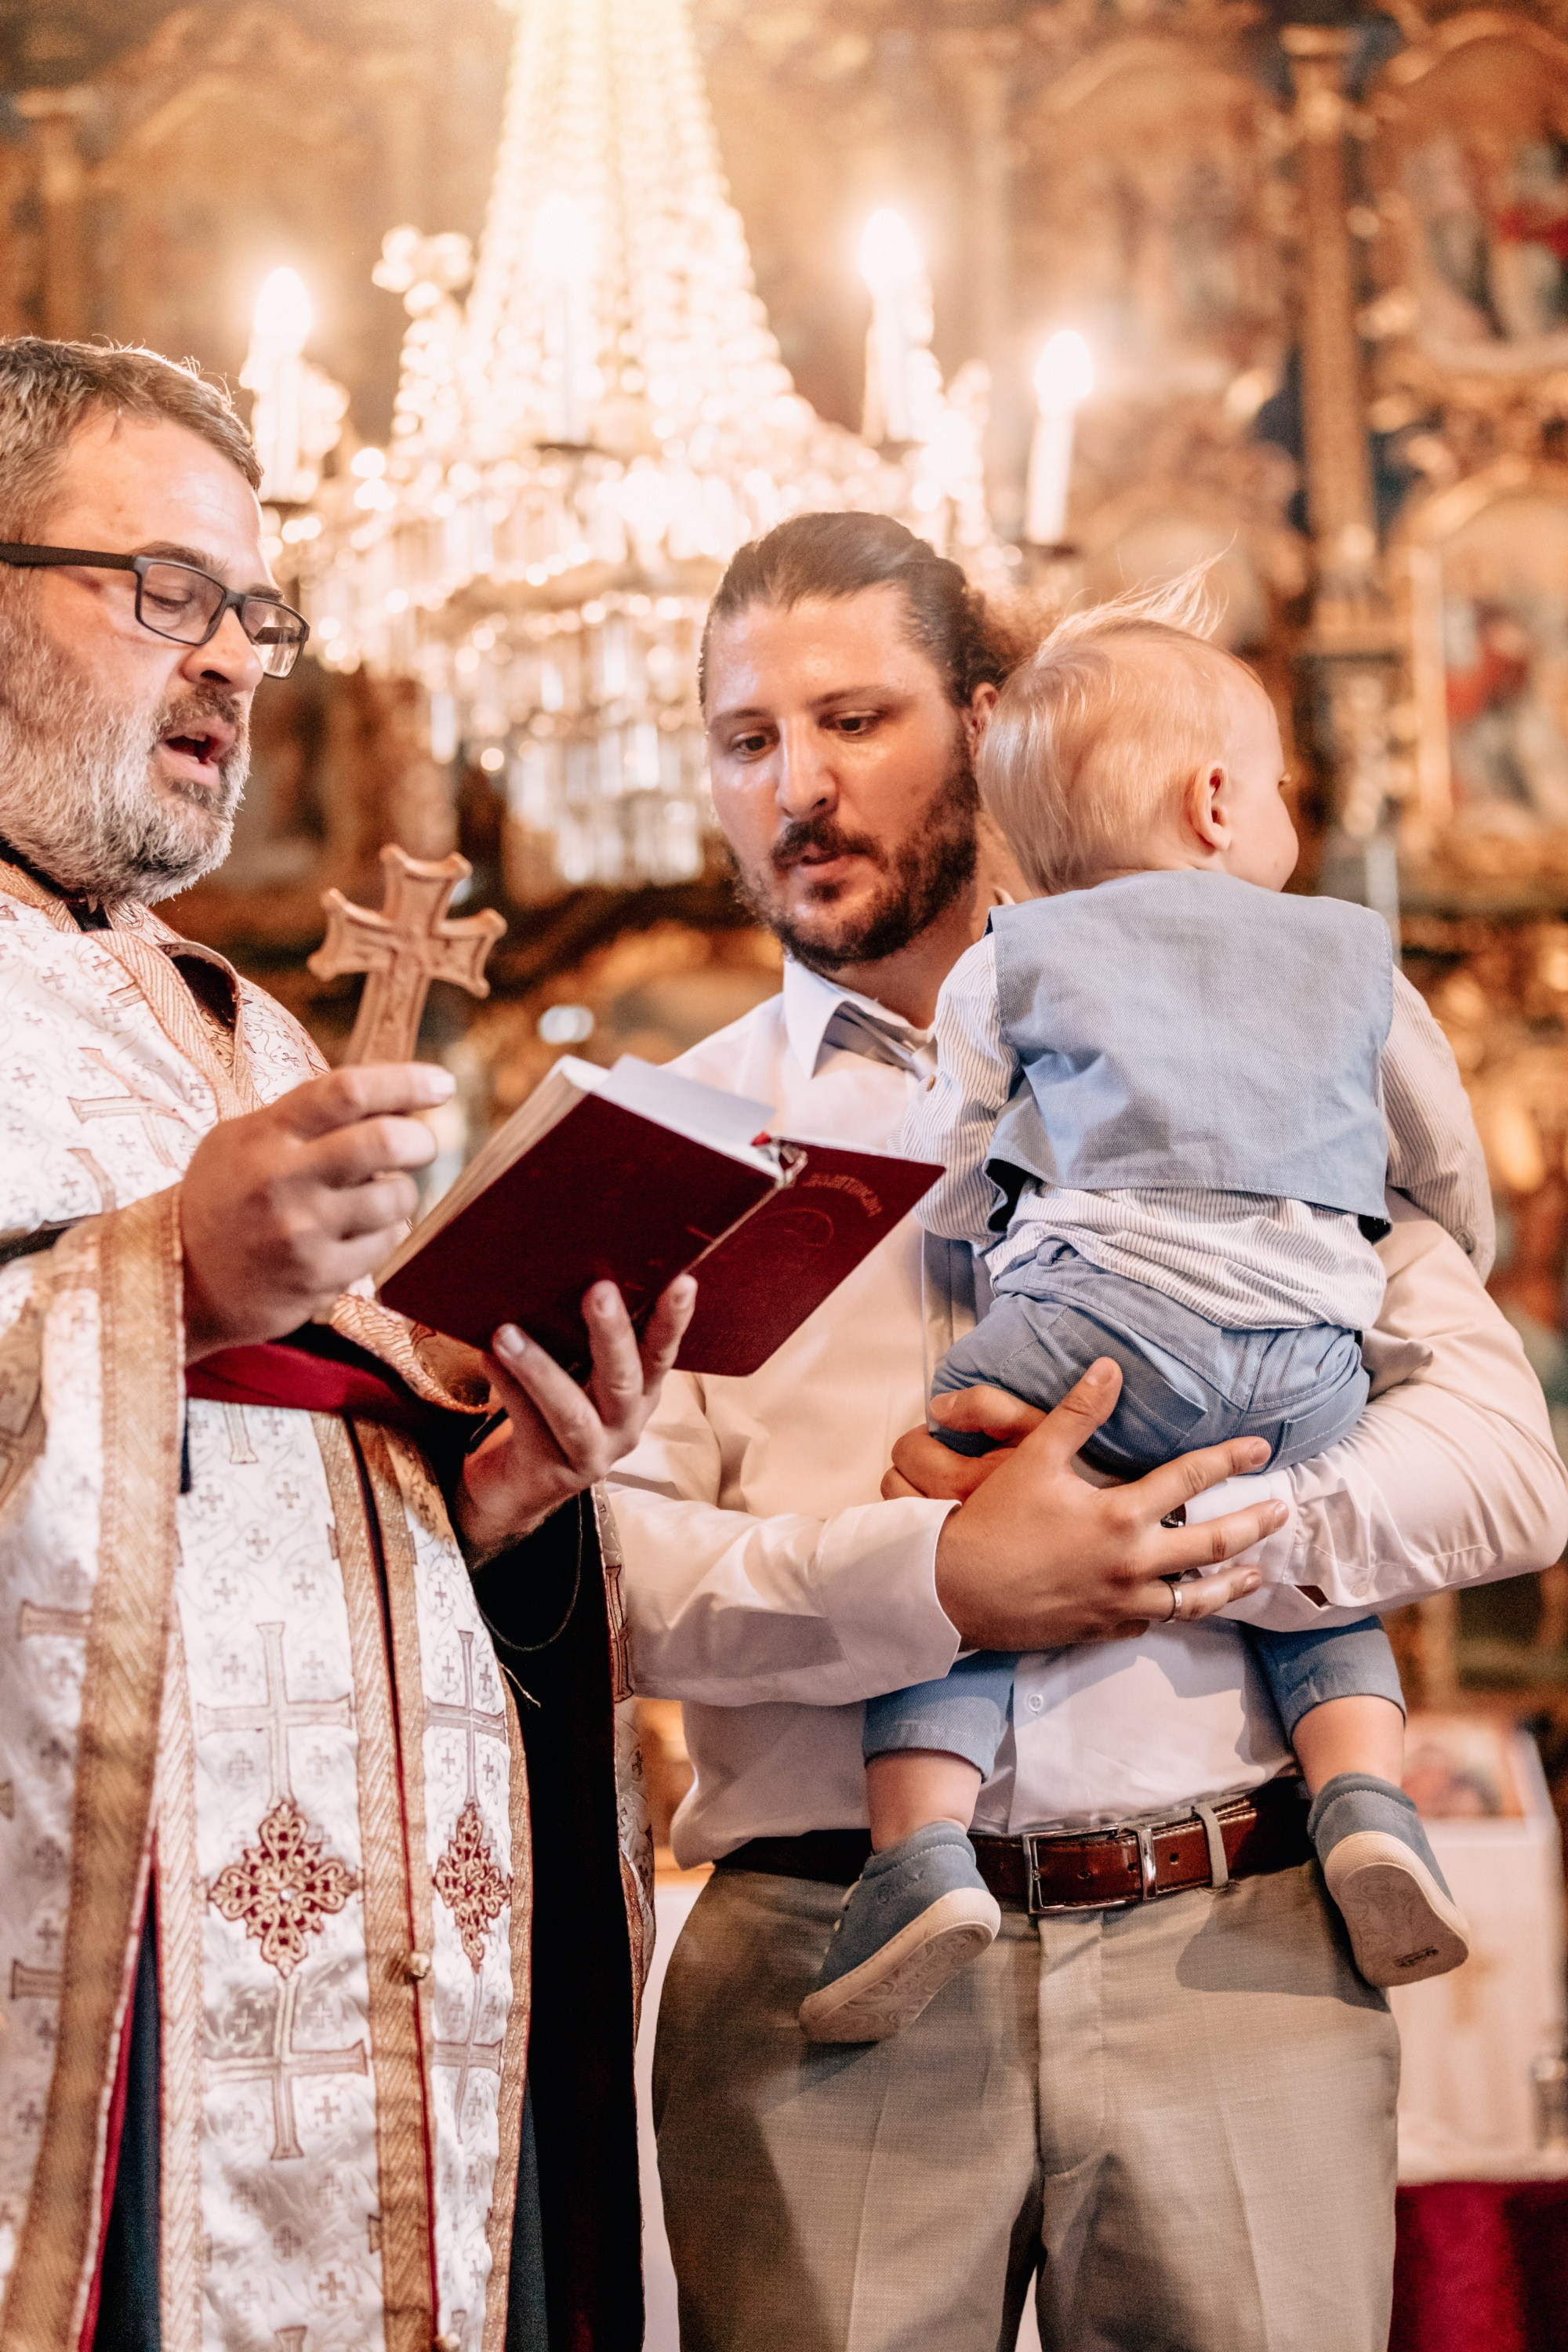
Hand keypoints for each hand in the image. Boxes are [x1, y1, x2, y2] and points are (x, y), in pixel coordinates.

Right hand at [180, 1063, 452, 1360]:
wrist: (180, 1278)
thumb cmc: (223, 1197)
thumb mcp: (245, 1139)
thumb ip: (308, 1118)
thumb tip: (395, 1101)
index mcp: (266, 1133)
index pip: (347, 1091)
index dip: (405, 1082)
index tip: (441, 1083)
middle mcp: (283, 1179)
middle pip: (385, 1142)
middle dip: (420, 1140)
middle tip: (419, 1144)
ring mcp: (301, 1232)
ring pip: (396, 1197)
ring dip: (400, 1192)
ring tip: (375, 1195)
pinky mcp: (318, 1276)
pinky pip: (386, 1243)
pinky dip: (385, 1233)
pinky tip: (356, 1233)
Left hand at [455, 1276, 696, 1556]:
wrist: (516, 1486)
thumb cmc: (547, 1412)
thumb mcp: (575, 1374)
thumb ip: (578, 1339)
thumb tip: (562, 1268)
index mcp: (639, 1395)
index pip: (662, 1353)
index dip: (674, 1321)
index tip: (683, 1281)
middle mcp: (625, 1426)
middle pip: (624, 1380)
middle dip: (612, 1334)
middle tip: (599, 1291)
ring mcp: (591, 1455)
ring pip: (572, 1412)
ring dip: (541, 1369)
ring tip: (507, 1333)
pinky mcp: (550, 1473)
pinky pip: (528, 1426)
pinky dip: (507, 1388)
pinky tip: (489, 1357)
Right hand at [917, 1362, 1287, 1648]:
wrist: (953, 1590)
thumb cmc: (992, 1521)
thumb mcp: (1033, 1458)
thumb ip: (1077, 1413)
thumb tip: (1109, 1369)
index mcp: (1121, 1516)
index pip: (1190, 1480)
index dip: (1228, 1460)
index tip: (1260, 1450)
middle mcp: (1132, 1564)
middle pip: (1211, 1545)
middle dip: (1252, 1526)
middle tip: (1282, 1512)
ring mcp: (1121, 1604)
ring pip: (1193, 1600)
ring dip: (1231, 1585)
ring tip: (1257, 1575)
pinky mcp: (1102, 1630)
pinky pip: (1151, 1625)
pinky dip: (1171, 1613)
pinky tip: (1179, 1606)